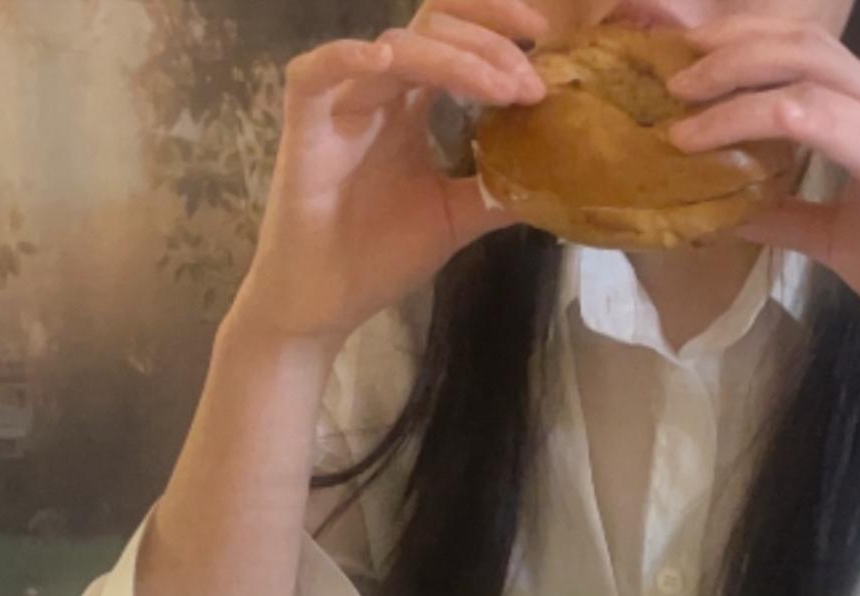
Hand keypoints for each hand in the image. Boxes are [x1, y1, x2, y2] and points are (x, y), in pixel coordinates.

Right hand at [231, 3, 549, 355]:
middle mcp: (380, 89)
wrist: (324, 303)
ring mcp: (341, 100)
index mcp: (411, 102)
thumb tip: (555, 180)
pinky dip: (347, 56)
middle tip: (529, 81)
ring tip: (498, 88)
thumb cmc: (378, 257)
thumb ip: (495, 191)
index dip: (497, 29)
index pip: (454, 37)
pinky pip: (316, 71)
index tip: (545, 44)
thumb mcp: (454, 218)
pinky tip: (387, 59)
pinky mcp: (304, 121)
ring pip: (396, 46)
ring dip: (453, 59)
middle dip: (489, 44)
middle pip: (433, 27)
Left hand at [668, 18, 859, 376]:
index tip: (683, 66)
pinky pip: (818, 121)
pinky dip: (755, 123)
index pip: (805, 52)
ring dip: (733, 78)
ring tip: (680, 104)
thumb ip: (788, 216)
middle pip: (800, 40)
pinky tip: (710, 142)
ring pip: (805, 70)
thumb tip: (728, 213)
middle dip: (728, 44)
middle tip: (669, 71)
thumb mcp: (836, 239)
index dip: (741, 46)